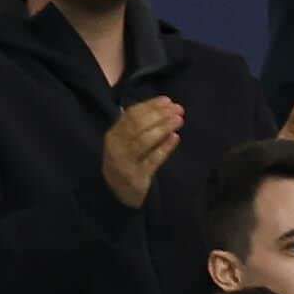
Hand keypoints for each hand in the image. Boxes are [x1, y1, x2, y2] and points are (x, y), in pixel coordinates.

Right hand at [100, 95, 188, 212]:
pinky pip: (152, 160)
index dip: (151, 105)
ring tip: (179, 120)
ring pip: (144, 141)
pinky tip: (175, 138)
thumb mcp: (126, 141)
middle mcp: (116, 147)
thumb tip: (165, 105)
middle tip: (178, 109)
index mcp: (114, 134)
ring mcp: (125, 163)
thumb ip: (139, 124)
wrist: (117, 192)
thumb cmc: (126, 160)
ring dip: (163, 128)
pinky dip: (164, 148)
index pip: (131, 115)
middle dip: (160, 115)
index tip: (168, 100)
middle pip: (138, 126)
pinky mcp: (136, 177)